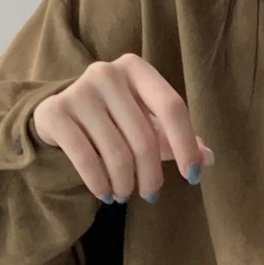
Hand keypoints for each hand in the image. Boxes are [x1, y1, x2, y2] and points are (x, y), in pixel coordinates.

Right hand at [31, 53, 214, 203]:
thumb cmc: (113, 119)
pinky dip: (100, 184)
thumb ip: (176, 138)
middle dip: (151, 177)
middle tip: (150, 195)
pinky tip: (105, 193)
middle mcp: (107, 73)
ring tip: (125, 194)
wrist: (59, 115)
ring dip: (125, 184)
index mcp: (136, 69)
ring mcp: (79, 90)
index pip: (172, 107)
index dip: (186, 146)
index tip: (192, 177)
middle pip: (144, 138)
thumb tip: (208, 158)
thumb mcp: (146, 123)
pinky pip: (86, 159)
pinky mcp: (55, 112)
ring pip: (117, 154)